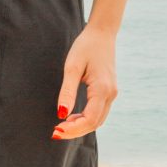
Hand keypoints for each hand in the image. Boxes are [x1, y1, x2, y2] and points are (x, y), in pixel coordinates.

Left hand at [51, 25, 116, 139]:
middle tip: (55, 132)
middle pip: (95, 123)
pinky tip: (72, 116)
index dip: (73, 129)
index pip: (89, 119)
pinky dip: (86, 119)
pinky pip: (99, 112)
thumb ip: (67, 92)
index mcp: (102, 89)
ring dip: (81, 126)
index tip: (56, 130)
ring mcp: (112, 93)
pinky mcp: (109, 91)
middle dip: (76, 131)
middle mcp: (110, 94)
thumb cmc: (86, 47)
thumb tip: (61, 114)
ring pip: (98, 120)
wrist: (102, 33)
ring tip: (62, 125)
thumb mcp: (72, 67)